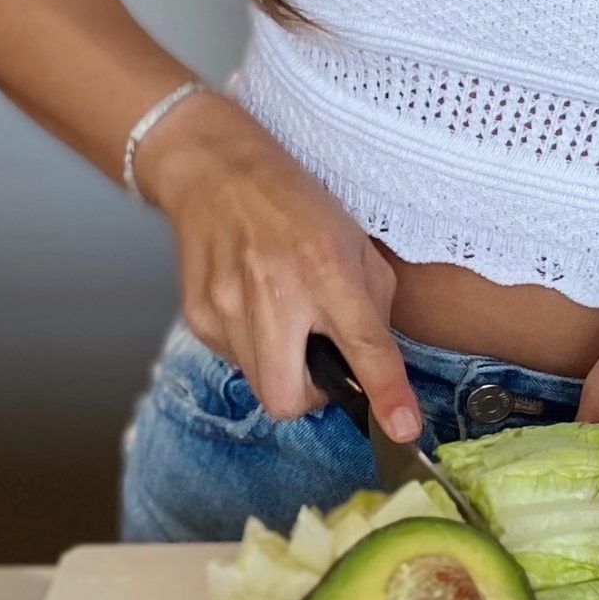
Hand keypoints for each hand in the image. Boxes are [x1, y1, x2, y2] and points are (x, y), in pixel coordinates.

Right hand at [130, 90, 420, 439]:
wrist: (215, 171)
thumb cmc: (294, 202)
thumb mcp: (354, 240)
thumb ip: (372, 305)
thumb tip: (374, 364)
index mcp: (325, 267)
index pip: (363, 345)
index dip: (385, 394)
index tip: (400, 428)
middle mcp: (274, 292)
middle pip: (290, 398)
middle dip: (311, 396)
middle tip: (320, 360)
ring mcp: (227, 308)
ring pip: (262, 385)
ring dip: (283, 367)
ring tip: (284, 318)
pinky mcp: (198, 316)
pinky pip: (235, 360)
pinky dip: (253, 347)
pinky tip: (253, 305)